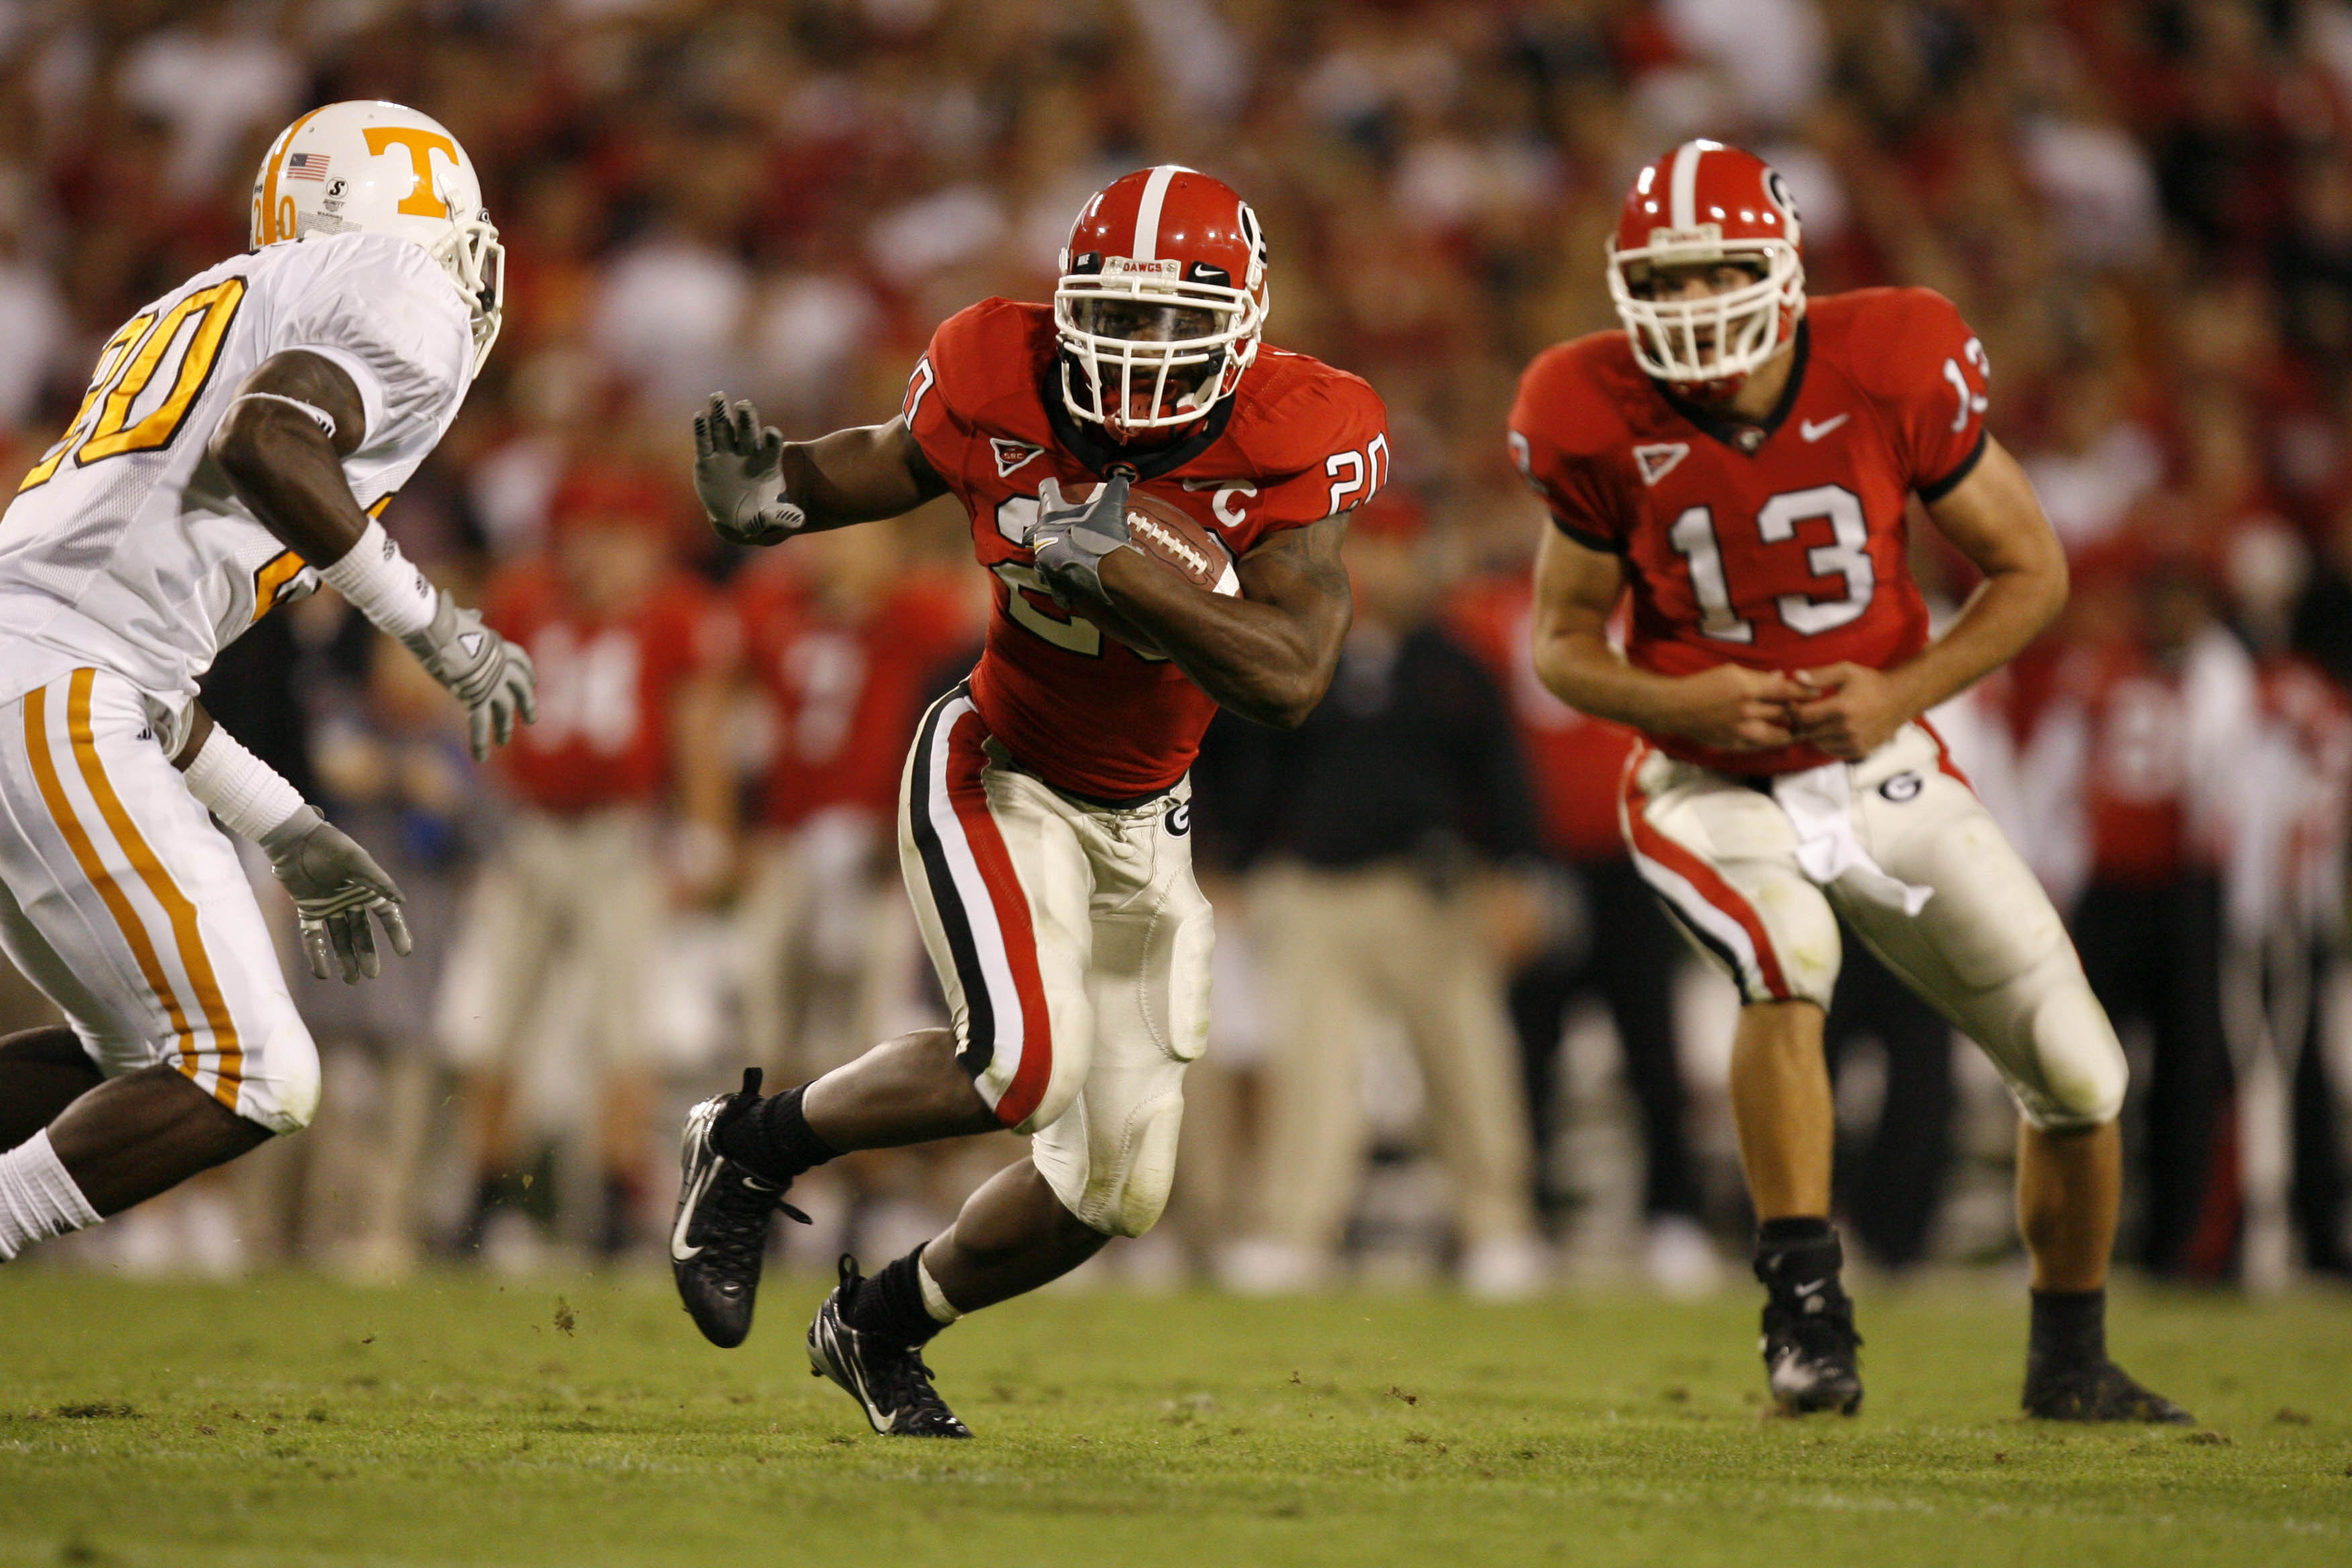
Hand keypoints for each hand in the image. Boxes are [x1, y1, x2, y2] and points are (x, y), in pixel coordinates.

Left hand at [258, 807, 412, 982]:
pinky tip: (323, 973)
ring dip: (345, 959)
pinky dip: (317, 954)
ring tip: (351, 980)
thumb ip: (378, 881)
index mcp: (368, 888)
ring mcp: (329, 905)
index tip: (405, 952)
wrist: (295, 838)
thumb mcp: (357, 861)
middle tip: (371, 975)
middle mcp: (350, 899)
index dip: (397, 933)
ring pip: (340, 938)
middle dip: (367, 954)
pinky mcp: (308, 908)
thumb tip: (400, 902)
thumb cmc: (329, 845)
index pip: (387, 915)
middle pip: (362, 932)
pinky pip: (313, 936)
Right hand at [399, 591, 536, 759]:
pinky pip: (479, 724)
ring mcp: (491, 683)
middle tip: (532, 718)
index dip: (528, 673)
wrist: (438, 628)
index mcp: (499, 646)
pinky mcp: (476, 697)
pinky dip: (480, 741)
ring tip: (504, 741)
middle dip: (526, 704)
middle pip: (520, 688)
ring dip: (504, 727)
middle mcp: (501, 666)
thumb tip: (473, 613)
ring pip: (504, 710)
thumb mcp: (462, 618)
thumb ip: (471, 620)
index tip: (532, 682)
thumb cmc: (444, 619)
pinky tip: (480, 757)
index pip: (521, 661)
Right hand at [693, 394, 805, 544]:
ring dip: (721, 413)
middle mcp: (746, 452)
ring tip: (718, 397)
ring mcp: (726, 453)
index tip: (771, 433)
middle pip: (747, 431)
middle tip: (744, 405)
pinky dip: (702, 430)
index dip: (771, 439)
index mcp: (766, 462)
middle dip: (746, 418)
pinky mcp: (707, 459)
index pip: (771, 445)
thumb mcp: (768, 517)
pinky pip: (704, 442)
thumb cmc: (757, 513)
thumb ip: (781, 516)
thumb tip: (799, 521)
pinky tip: (700, 416)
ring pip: (724, 429)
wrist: (734, 514)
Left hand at [1027, 475, 1136, 604]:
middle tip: (1052, 527)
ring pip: (1041, 561)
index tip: (1051, 482)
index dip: (1049, 486)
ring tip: (1059, 556)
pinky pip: (1055, 586)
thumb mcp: (1110, 508)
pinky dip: (1062, 584)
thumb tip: (1122, 480)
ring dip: (1049, 557)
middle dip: (1043, 529)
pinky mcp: (1057, 586)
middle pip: (1033, 532)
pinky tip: (1069, 582)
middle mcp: (1042, 541)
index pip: (1047, 494)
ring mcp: (1047, 566)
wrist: (1107, 572)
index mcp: (1051, 518)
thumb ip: (1114, 491)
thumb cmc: (1102, 535)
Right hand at [1660, 664, 1808, 750]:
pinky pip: (1763, 746)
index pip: (1787, 692)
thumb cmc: (1703, 684)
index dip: (1806, 693)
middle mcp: (1748, 711)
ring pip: (1779, 735)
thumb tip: (1782, 678)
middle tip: (1816, 712)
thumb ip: (1759, 678)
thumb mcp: (1731, 672)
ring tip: (1802, 728)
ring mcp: (1742, 731)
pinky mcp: (1736, 744)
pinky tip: (1780, 737)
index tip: (1819, 693)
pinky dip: (1775, 741)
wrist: (1677, 708)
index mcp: (1748, 689)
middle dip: (1802, 713)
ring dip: (1792, 732)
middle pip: (1786, 714)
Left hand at [1790, 662, 1909, 759]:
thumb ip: (1819, 675)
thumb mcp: (1846, 671)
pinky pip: (1832, 751)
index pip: (1803, 716)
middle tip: (1804, 710)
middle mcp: (1848, 729)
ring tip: (1818, 719)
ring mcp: (1855, 742)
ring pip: (1818, 743)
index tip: (1794, 702)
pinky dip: (1827, 742)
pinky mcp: (1860, 751)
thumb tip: (1795, 677)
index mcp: (1842, 708)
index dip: (1793, 710)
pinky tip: (1830, 729)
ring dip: (1814, 733)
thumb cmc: (1870, 682)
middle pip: (1808, 731)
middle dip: (1802, 721)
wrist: (1899, 699)